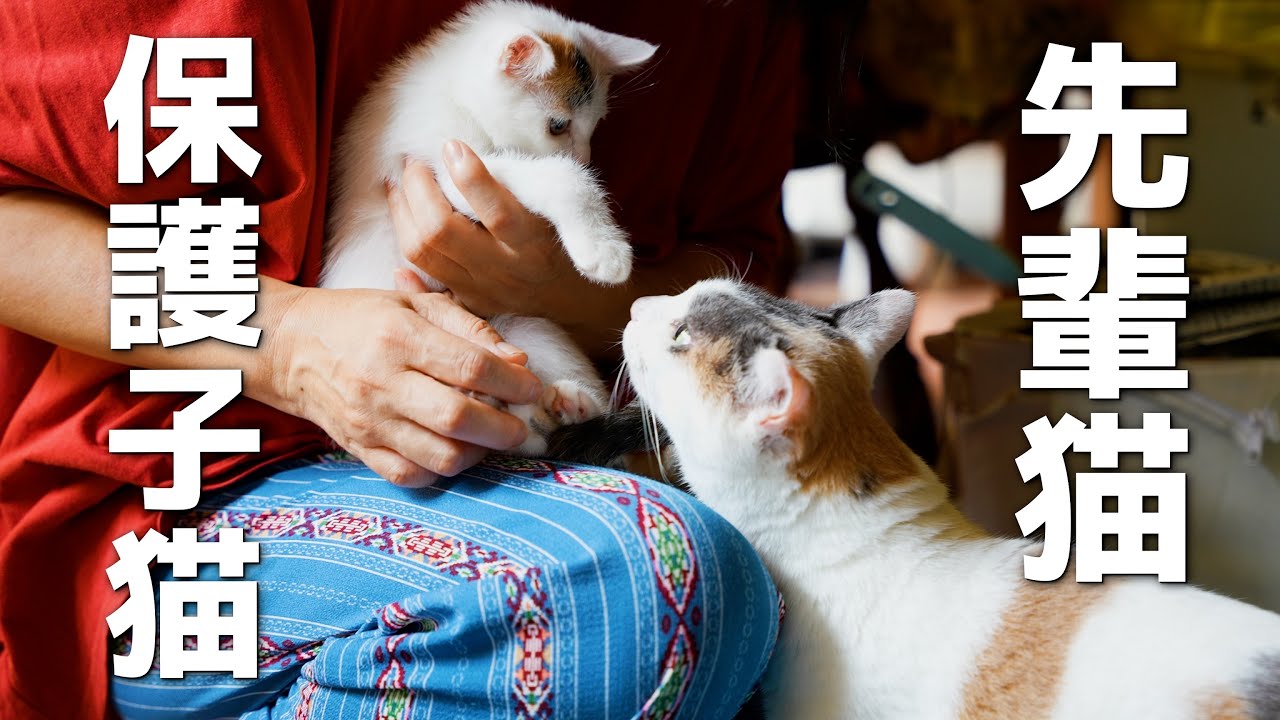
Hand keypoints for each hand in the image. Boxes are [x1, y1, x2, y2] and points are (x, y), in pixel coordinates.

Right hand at [267, 284, 541, 486]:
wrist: (290, 346)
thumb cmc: (361, 319)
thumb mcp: (414, 302)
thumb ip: (470, 328)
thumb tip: (518, 361)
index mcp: (399, 336)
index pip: (470, 366)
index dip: (512, 382)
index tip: (531, 388)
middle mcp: (382, 382)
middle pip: (457, 418)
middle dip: (503, 427)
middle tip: (520, 425)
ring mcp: (369, 421)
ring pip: (439, 455)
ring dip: (478, 453)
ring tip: (488, 438)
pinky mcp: (359, 449)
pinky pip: (410, 476)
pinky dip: (442, 470)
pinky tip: (454, 450)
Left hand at [388, 142, 594, 320]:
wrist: (573, 295)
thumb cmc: (562, 232)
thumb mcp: (559, 199)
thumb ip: (514, 179)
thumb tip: (458, 153)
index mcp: (534, 242)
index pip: (497, 213)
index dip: (469, 177)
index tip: (451, 146)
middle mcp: (507, 271)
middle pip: (441, 232)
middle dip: (417, 189)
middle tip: (414, 163)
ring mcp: (483, 290)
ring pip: (422, 251)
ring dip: (401, 211)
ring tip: (399, 183)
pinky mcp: (468, 302)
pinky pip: (421, 276)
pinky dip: (405, 242)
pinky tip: (401, 216)